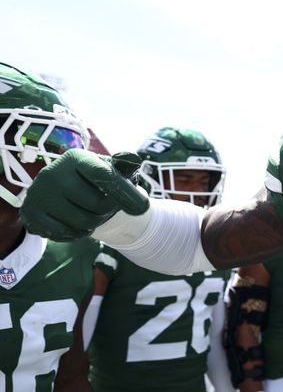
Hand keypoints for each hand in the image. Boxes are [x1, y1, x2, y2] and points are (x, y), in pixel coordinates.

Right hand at [20, 149, 148, 240]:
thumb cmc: (97, 179)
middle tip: (109, 206)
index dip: (124, 192)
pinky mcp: (30, 213)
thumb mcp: (112, 169)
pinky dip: (77, 233)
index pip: (103, 175)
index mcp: (76, 158)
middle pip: (96, 204)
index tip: (143, 207)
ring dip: (96, 223)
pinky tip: (78, 224)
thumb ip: (125, 166)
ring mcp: (38, 193)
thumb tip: (132, 159)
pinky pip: (64, 234)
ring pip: (83, 222)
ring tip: (94, 213)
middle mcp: (53, 172)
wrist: (66, 191)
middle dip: (110, 209)